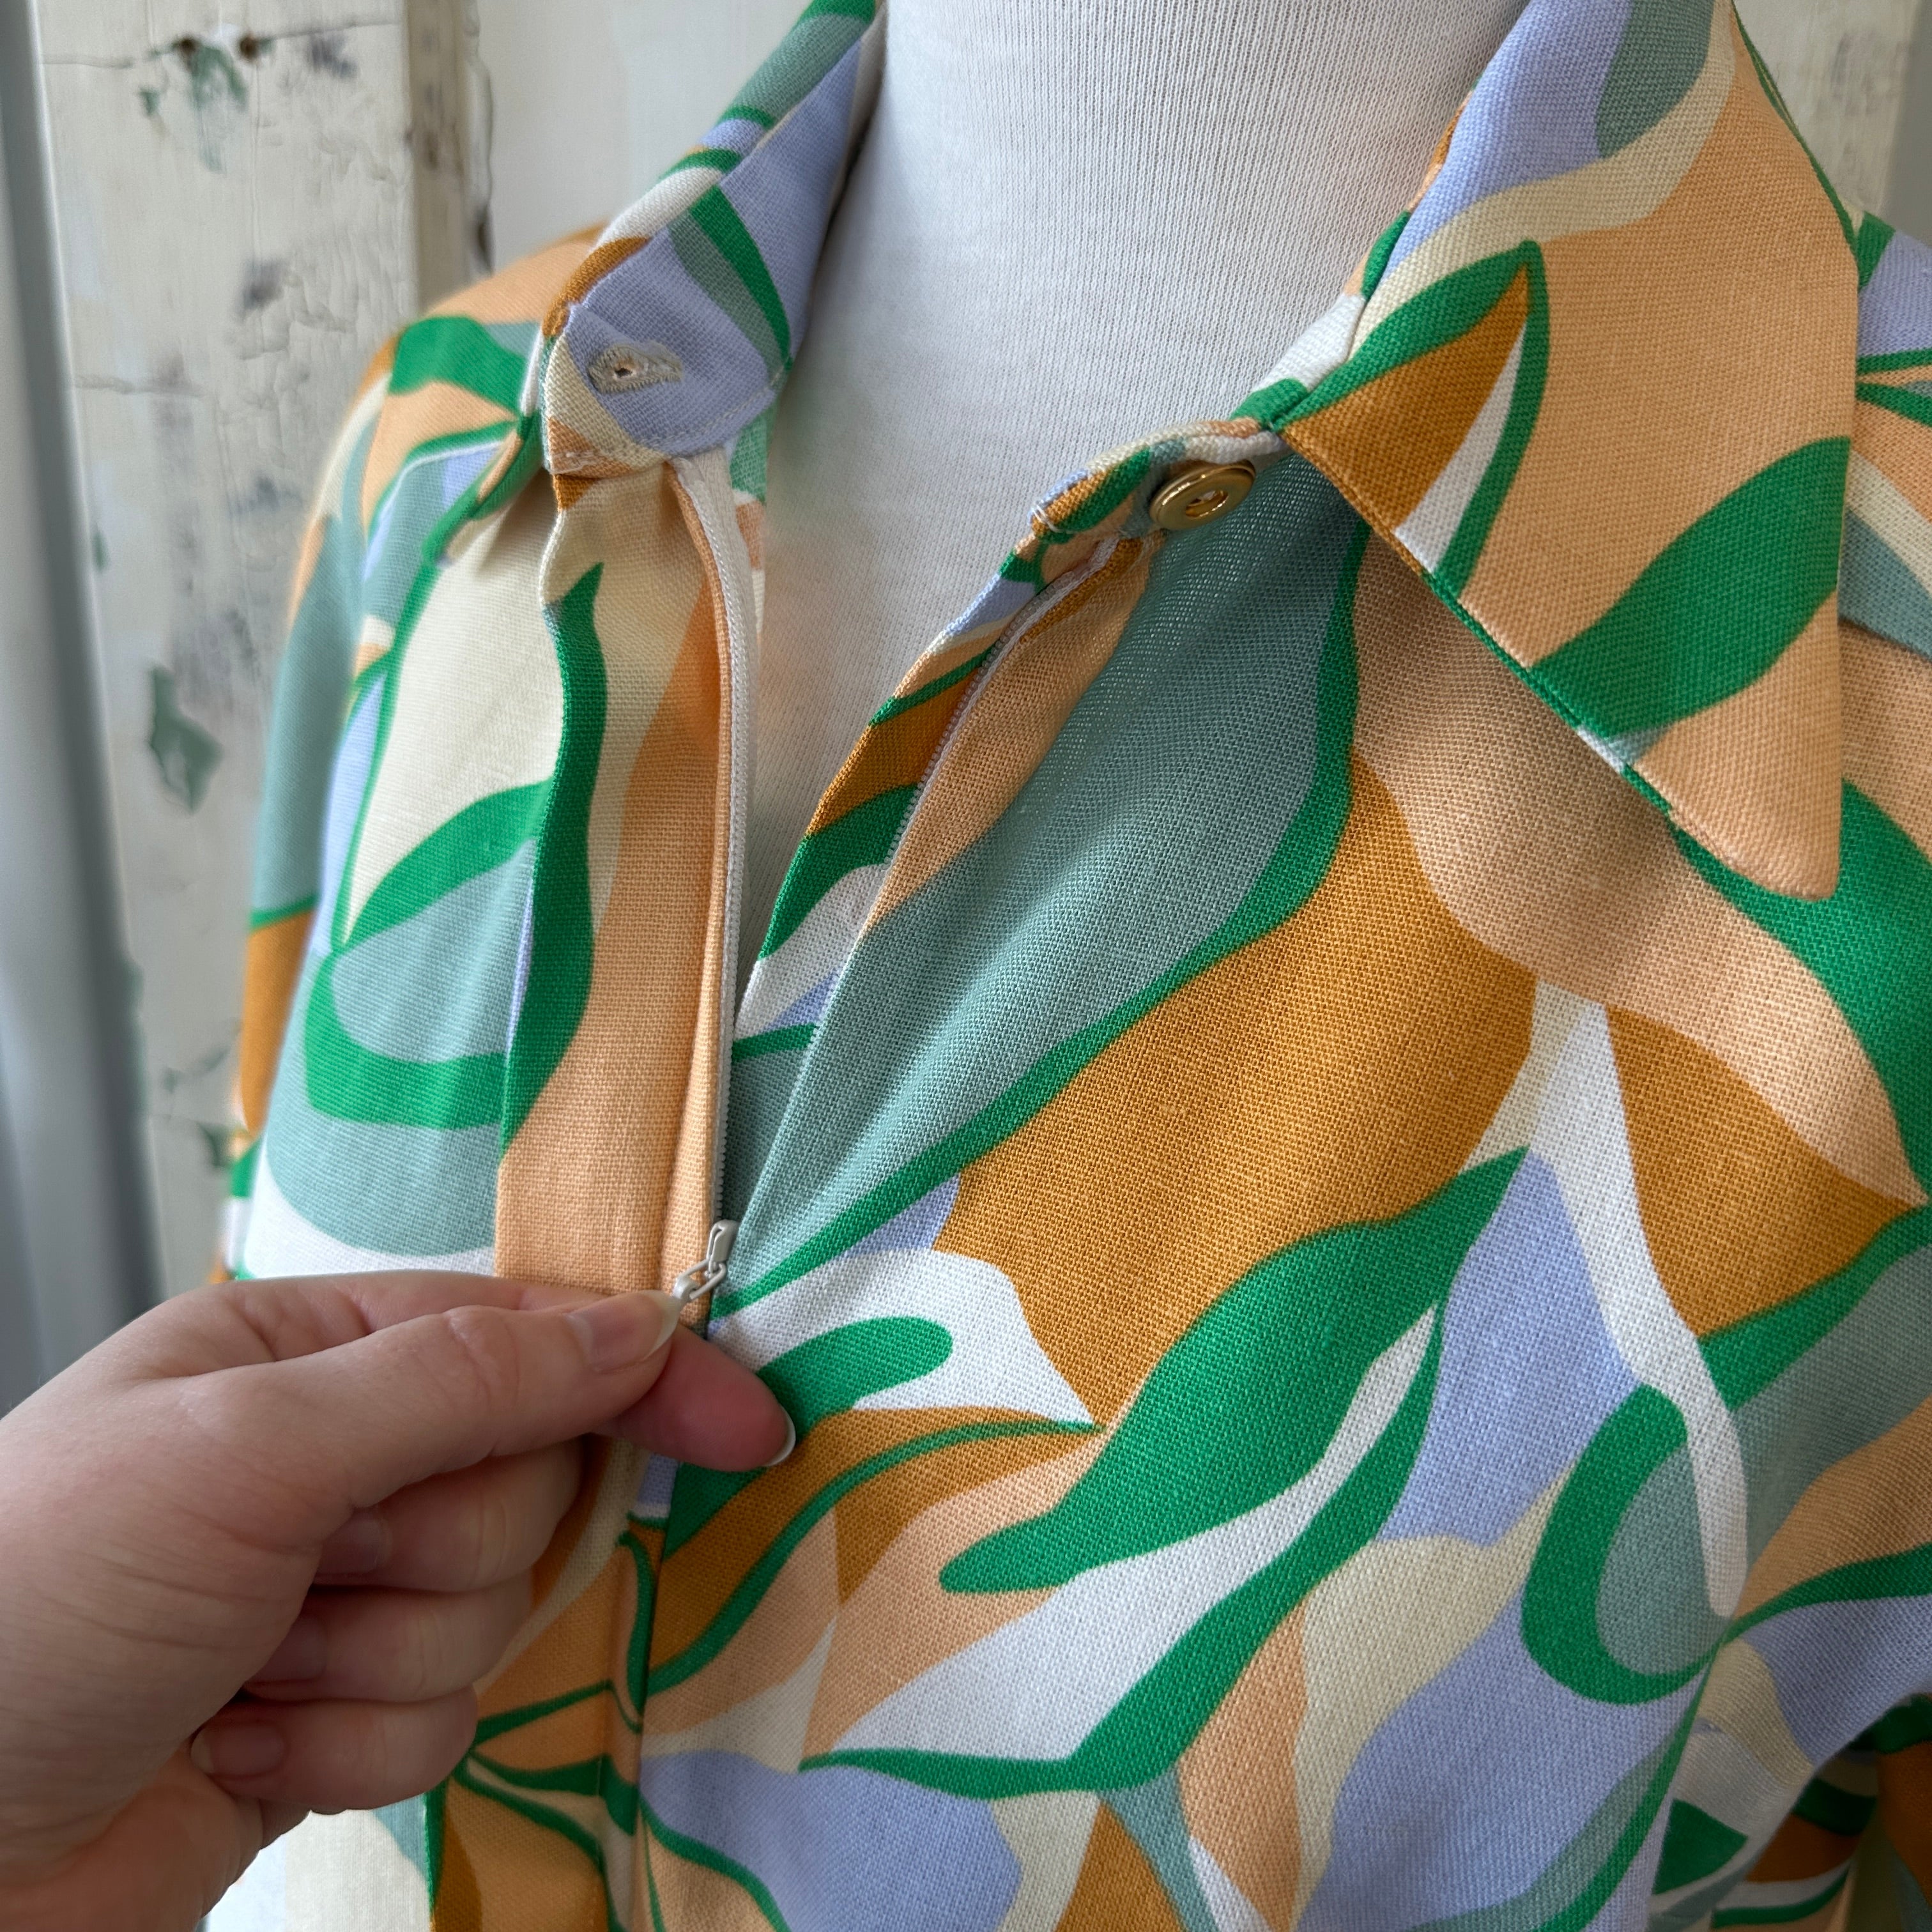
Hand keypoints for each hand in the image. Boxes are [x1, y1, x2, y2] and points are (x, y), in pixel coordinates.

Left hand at [0, 1271, 789, 1931]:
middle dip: (436, 1544)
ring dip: (375, 1658)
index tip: (747, 1427)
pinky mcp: (330, 1721)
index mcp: (298, 1352)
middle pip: (521, 1486)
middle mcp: (326, 1462)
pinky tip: (234, 1744)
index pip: (524, 1339)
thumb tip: (637, 1326)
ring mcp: (333, 1597)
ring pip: (487, 1614)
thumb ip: (459, 1379)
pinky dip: (342, 1747)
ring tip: (245, 1668)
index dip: (640, 1378)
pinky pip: (438, 1726)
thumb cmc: (40, 1595)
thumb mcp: (246, 1448)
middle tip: (319, 1565)